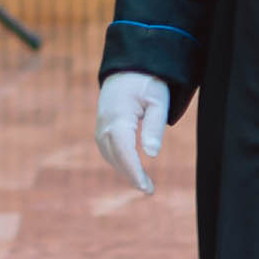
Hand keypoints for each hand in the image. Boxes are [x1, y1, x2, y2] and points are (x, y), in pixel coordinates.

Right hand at [95, 70, 171, 194]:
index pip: (124, 150)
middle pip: (115, 156)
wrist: (127, 69)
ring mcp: (101, 126)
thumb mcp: (158, 100)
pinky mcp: (102, 127)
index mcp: (119, 116)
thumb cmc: (146, 83)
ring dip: (125, 170)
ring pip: (110, 155)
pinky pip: (107, 150)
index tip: (146, 187)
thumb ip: (155, 126)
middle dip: (131, 175)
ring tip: (144, 183)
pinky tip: (132, 169)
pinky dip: (119, 161)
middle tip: (150, 190)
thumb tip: (152, 154)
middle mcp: (105, 123)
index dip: (134, 171)